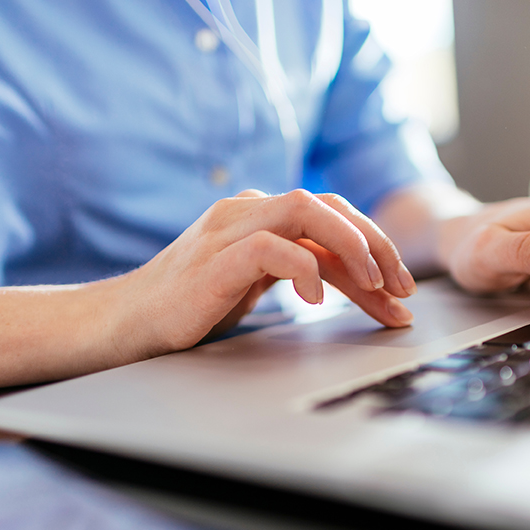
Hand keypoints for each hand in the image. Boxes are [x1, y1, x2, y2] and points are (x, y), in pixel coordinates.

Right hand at [115, 189, 416, 358]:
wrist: (125, 322)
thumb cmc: (191, 306)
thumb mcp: (256, 283)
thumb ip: (297, 268)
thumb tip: (356, 281)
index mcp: (260, 214)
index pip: (332, 218)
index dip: (375, 251)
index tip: (402, 293)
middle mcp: (248, 210)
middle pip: (329, 206)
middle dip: (377, 246)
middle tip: (404, 290)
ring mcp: (229, 229)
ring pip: (307, 211)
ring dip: (352, 247)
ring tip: (375, 287)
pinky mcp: (215, 258)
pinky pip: (272, 248)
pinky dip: (303, 271)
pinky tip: (316, 303)